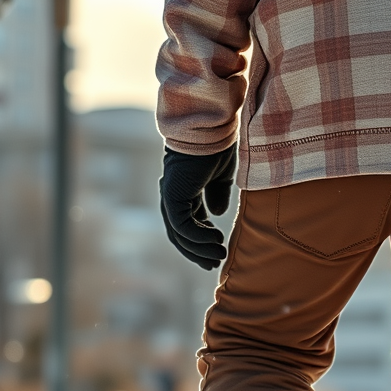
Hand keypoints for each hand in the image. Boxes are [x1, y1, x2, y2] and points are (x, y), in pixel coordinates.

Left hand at [159, 145, 236, 269]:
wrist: (209, 126)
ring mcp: (170, 196)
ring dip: (199, 249)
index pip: (188, 224)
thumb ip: (217, 194)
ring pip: (180, 234)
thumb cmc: (217, 144)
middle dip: (197, 252)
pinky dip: (198, 238)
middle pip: (180, 234)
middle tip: (214, 264)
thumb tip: (217, 212)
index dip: (202, 241)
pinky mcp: (172, 196)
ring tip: (220, 256)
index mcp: (183, 191)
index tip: (217, 253)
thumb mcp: (221, 175)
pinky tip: (216, 241)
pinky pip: (183, 227)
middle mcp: (173, 195)